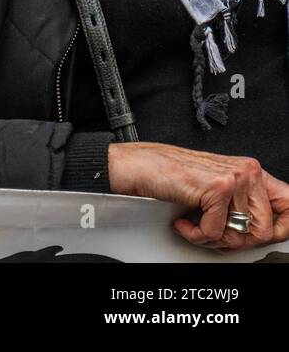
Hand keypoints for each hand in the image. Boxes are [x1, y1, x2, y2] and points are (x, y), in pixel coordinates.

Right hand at [108, 142, 288, 250]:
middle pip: (264, 230)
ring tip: (194, 223)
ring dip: (212, 237)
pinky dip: (195, 233)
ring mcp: (234, 178)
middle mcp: (247, 171)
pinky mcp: (217, 188)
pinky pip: (216, 232)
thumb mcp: (212, 190)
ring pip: (241, 234)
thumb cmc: (167, 177)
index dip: (281, 228)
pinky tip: (183, 220)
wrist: (134, 167)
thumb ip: (240, 205)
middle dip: (234, 240)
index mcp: (249, 171)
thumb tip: (263, 233)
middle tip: (209, 230)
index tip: (260, 236)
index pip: (288, 204)